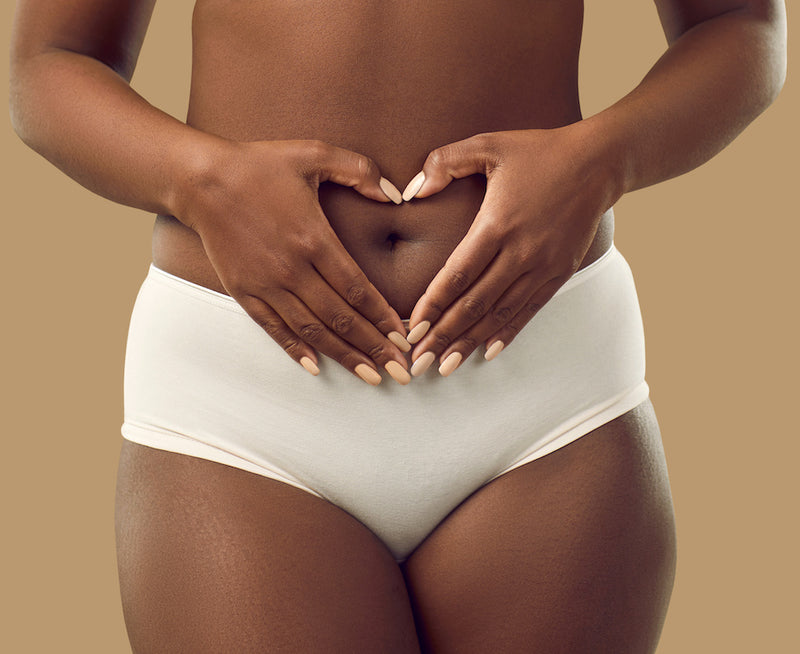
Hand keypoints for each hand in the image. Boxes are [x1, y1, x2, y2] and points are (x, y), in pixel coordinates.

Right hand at [175, 138, 410, 384]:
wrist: (200, 180)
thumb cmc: (259, 164)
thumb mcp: (313, 153)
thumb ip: (359, 169)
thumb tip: (395, 193)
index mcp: (314, 239)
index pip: (358, 290)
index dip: (383, 318)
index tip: (405, 339)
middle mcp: (293, 270)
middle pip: (341, 319)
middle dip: (374, 348)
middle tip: (401, 373)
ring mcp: (267, 284)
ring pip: (313, 330)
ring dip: (344, 357)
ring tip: (371, 378)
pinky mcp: (244, 292)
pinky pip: (274, 329)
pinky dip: (296, 350)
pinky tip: (317, 368)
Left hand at [402, 123, 620, 375]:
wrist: (600, 162)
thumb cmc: (539, 151)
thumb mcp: (489, 144)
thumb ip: (445, 161)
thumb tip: (412, 190)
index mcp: (498, 223)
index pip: (457, 274)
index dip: (432, 305)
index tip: (411, 328)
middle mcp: (521, 252)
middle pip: (474, 304)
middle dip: (443, 335)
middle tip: (418, 361)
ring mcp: (543, 266)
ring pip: (500, 314)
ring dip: (470, 342)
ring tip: (446, 367)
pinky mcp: (560, 272)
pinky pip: (529, 311)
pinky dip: (507, 333)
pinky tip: (487, 353)